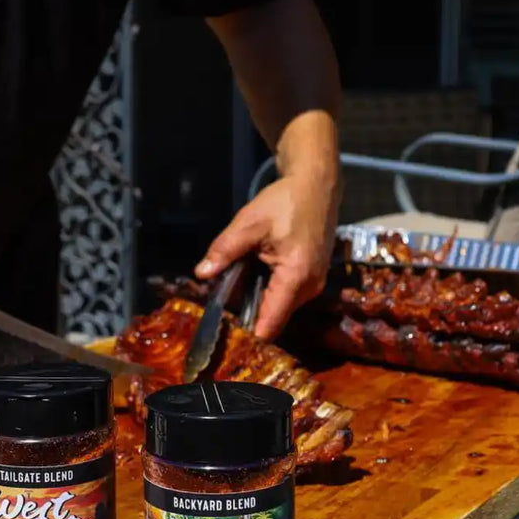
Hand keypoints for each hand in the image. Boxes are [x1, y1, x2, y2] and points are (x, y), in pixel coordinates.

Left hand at [195, 175, 337, 340]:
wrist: (316, 186)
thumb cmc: (284, 202)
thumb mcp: (248, 224)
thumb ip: (225, 251)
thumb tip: (202, 274)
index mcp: (296, 276)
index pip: (271, 323)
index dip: (247, 332)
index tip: (224, 332)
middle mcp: (310, 288)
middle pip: (273, 317)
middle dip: (248, 311)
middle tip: (223, 297)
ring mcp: (315, 285)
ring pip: (280, 308)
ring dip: (258, 299)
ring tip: (238, 279)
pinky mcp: (314, 279)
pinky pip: (287, 296)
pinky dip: (269, 290)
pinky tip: (255, 271)